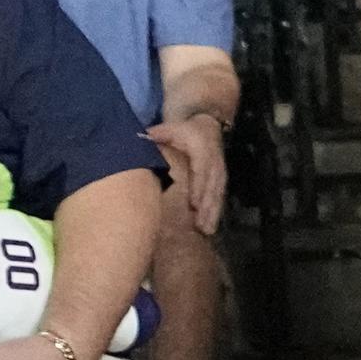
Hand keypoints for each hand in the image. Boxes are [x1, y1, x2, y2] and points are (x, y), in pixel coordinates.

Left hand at [148, 111, 227, 236]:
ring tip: (205, 231)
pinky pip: (219, 199)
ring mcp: (219, 173)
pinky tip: (209, 229)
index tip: (193, 205)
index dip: (199, 188)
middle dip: (206, 207)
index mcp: (202, 151)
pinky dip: (214, 214)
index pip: (201, 171)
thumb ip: (157, 135)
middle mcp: (214, 164)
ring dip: (212, 214)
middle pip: (212, 187)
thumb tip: (140, 139)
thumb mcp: (172, 128)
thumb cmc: (185, 131)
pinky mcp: (220, 181)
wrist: (208, 127)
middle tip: (199, 225)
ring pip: (217, 195)